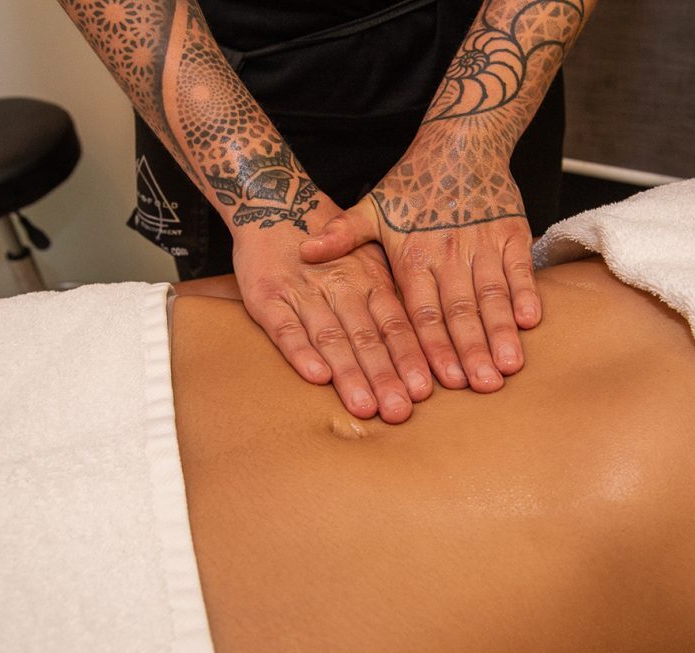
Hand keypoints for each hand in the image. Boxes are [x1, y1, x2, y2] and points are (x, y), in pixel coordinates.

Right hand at [233, 197, 431, 423]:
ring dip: (349, 373)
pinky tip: (317, 377)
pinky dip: (301, 352)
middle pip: (367, 338)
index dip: (409, 358)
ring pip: (331, 337)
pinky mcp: (267, 297)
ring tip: (364, 406)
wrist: (273, 199)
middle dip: (384, 377)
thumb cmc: (330, 241)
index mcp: (370, 281)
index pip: (395, 325)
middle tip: (400, 411)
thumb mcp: (369, 258)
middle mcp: (341, 287)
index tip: (424, 390)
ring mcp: (302, 293)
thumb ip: (389, 299)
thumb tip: (427, 346)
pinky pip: (285, 328)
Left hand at [299, 147, 541, 393]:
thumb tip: (304, 253)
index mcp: (413, 256)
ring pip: (491, 295)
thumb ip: (341, 236)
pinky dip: (525, 294)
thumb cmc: (412, 184)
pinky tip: (529, 322)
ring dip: (500, 331)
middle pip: (460, 310)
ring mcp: (483, 244)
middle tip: (480, 386)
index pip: (421, 311)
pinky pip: (519, 268)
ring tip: (508, 366)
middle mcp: (448, 254)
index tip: (440, 380)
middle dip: (471, 350)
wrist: (460, 142)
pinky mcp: (512, 233)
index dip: (432, 347)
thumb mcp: (371, 208)